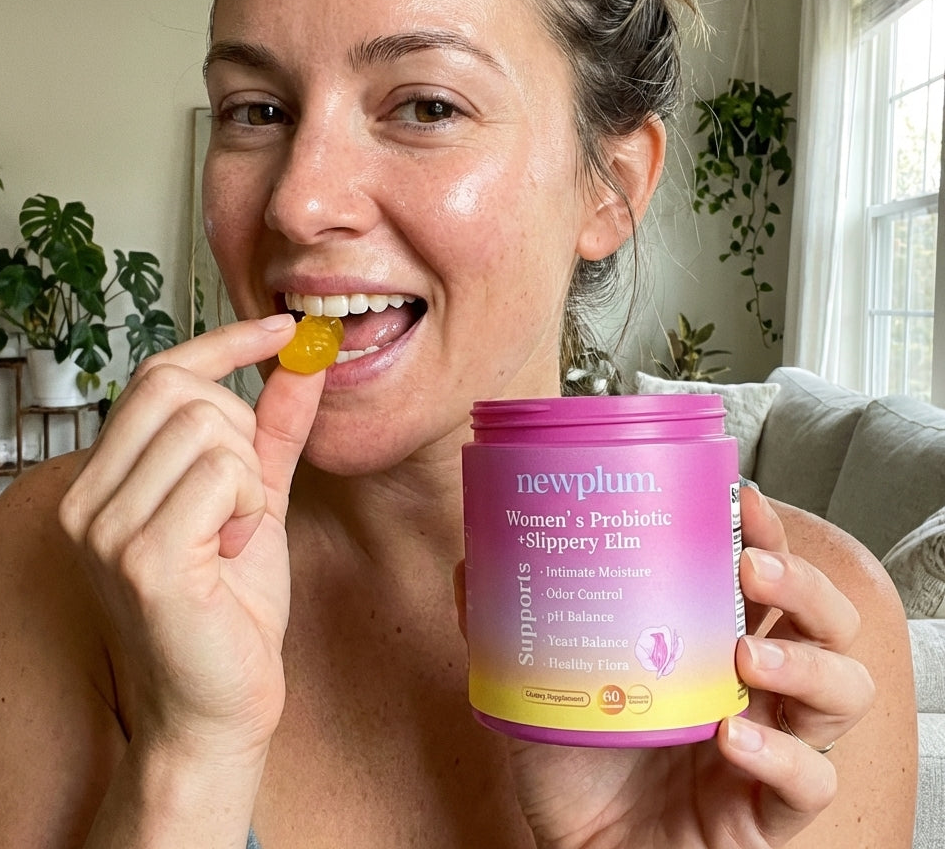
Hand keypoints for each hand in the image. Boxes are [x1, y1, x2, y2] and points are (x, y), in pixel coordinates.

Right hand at [58, 316, 323, 772]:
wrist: (220, 707)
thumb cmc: (232, 610)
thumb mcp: (256, 501)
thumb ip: (272, 431)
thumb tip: (301, 361)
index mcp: (103, 479)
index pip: (157, 373)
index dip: (224, 340)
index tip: (282, 328)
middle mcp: (85, 498)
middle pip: (181, 389)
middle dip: (240, 429)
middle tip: (247, 495)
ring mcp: (106, 528)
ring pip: (206, 427)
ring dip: (249, 477)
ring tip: (236, 532)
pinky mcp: (143, 557)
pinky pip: (223, 473)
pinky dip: (251, 503)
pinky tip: (236, 549)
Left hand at [497, 485, 874, 847]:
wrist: (578, 848)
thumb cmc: (572, 759)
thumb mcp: (536, 682)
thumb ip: (507, 626)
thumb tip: (469, 563)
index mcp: (707, 641)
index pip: (764, 577)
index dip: (768, 534)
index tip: (744, 499)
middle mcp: (750, 685)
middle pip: (825, 621)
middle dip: (801, 584)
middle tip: (750, 568)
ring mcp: (768, 746)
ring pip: (843, 691)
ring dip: (806, 663)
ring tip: (744, 655)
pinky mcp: (764, 812)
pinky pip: (811, 781)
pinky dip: (784, 756)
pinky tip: (734, 738)